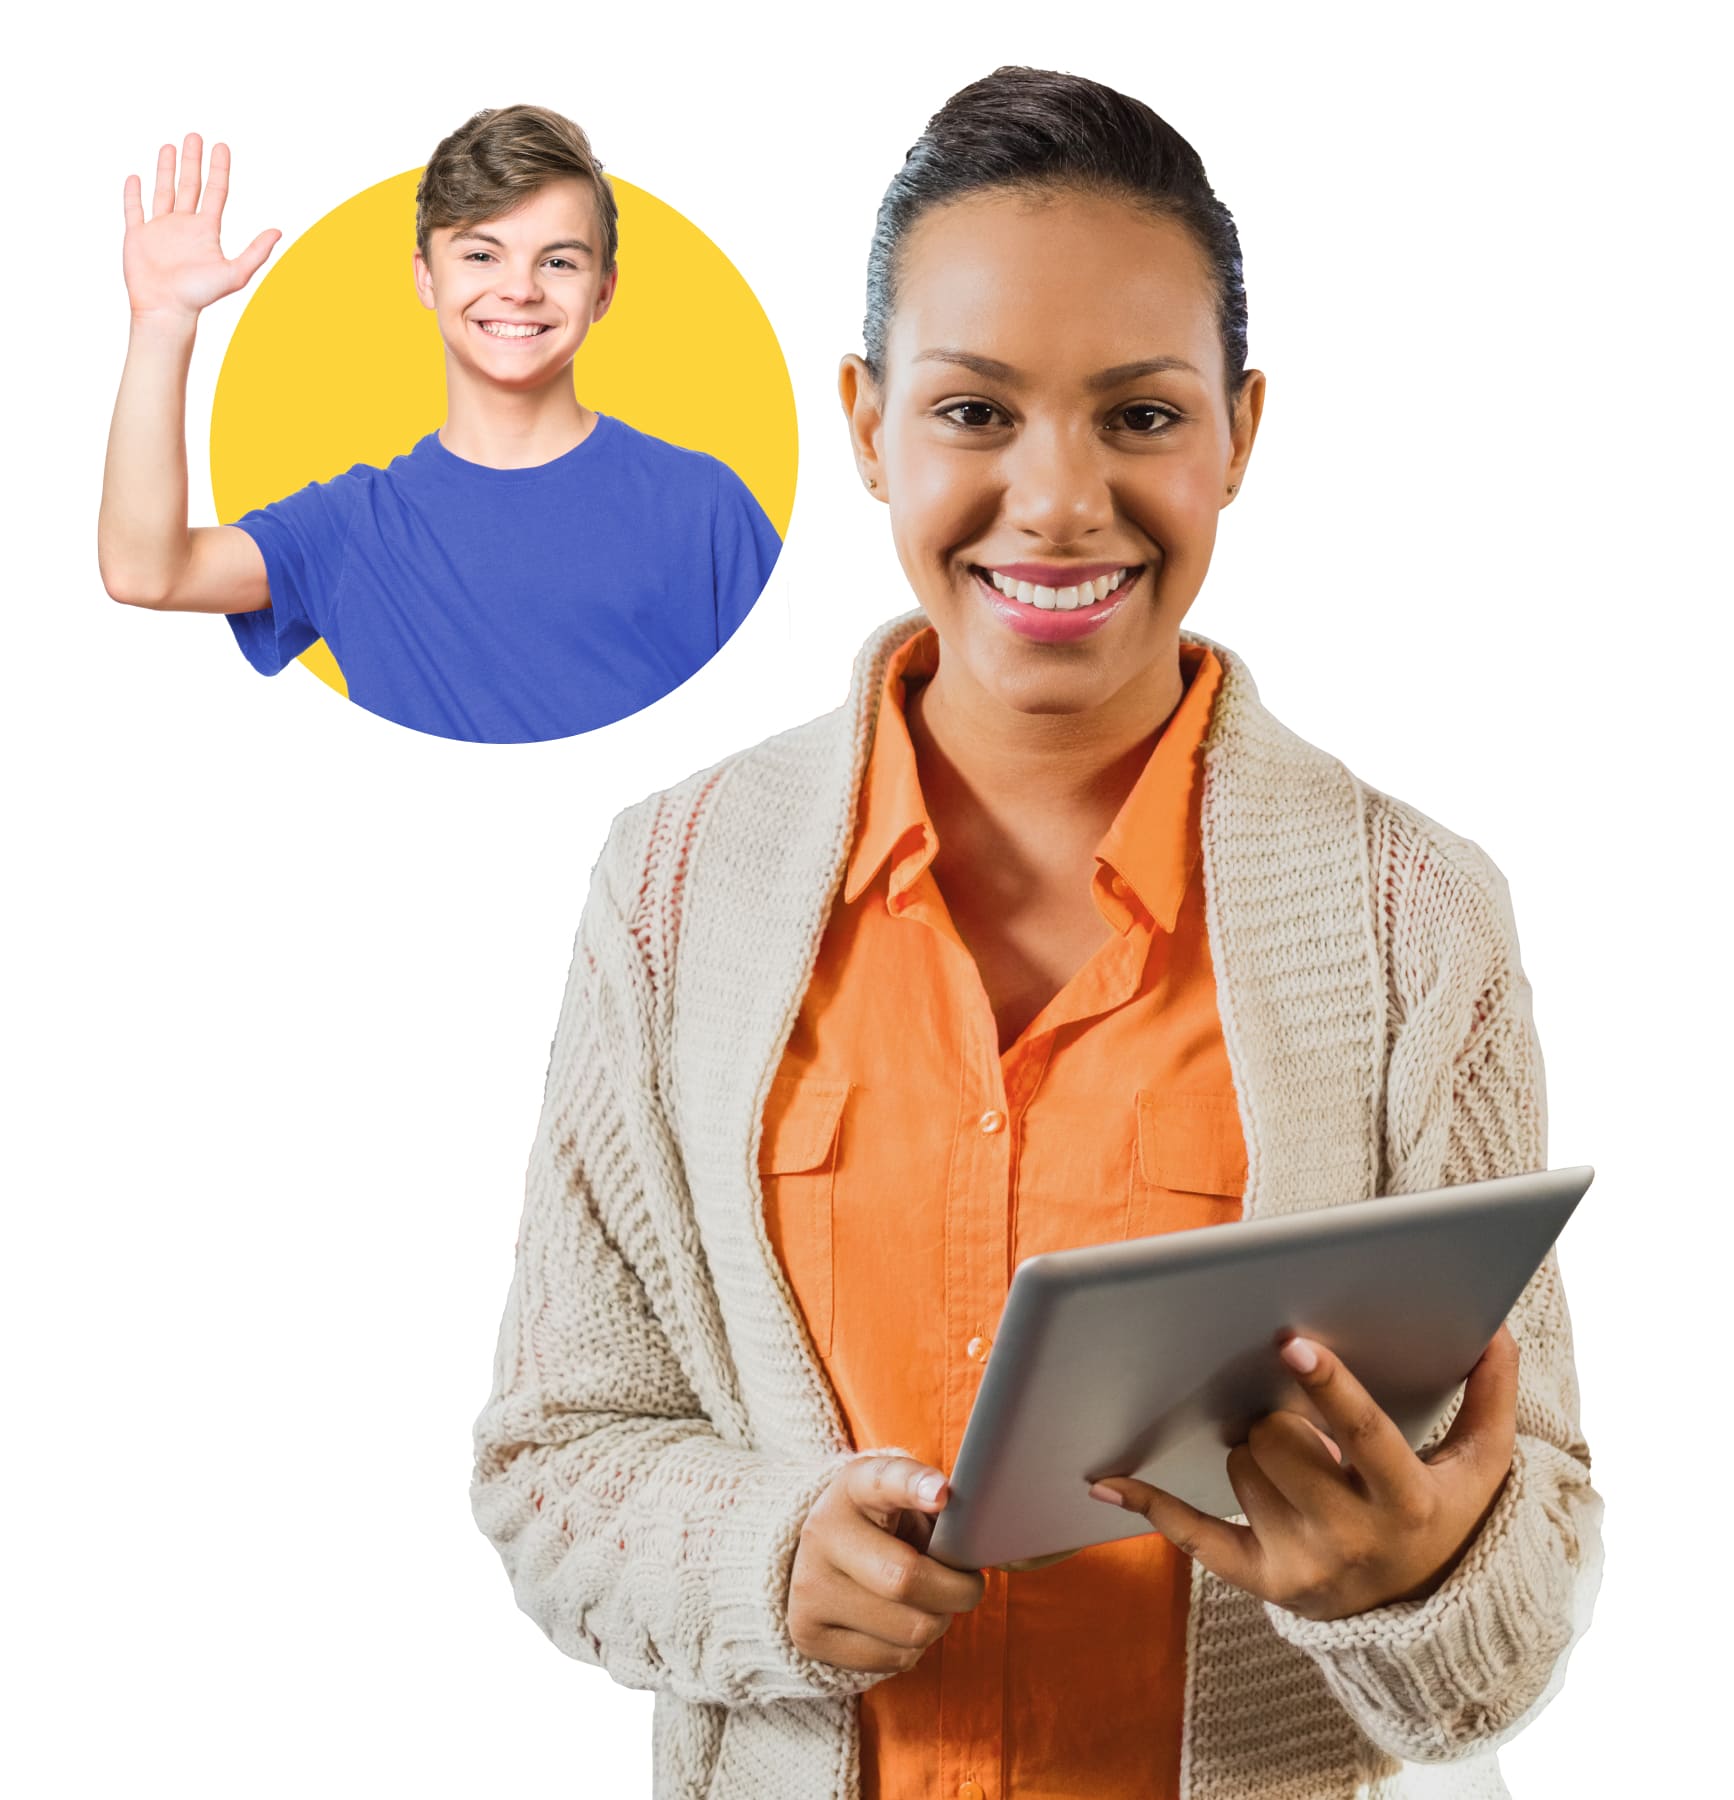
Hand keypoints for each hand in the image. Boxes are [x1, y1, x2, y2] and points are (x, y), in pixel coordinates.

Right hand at [122, 134, 279, 321]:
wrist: (166, 310)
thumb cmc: (199, 296)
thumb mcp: (234, 273)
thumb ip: (256, 252)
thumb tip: (278, 232)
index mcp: (206, 230)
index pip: (215, 192)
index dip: (219, 169)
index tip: (221, 146)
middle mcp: (184, 226)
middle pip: (190, 185)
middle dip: (193, 160)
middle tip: (195, 136)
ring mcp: (160, 230)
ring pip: (164, 191)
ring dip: (166, 169)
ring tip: (169, 146)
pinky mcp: (138, 237)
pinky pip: (134, 210)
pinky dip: (133, 194)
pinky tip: (135, 177)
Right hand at [789, 1455, 985, 1672]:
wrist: (815, 1561)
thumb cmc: (883, 1525)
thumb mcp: (903, 1500)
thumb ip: (938, 1507)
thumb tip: (984, 1536)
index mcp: (854, 1487)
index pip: (883, 1481)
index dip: (914, 1485)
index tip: (943, 1493)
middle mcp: (823, 1534)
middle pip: (906, 1579)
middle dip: (957, 1590)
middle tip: (969, 1584)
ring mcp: (809, 1588)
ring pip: (910, 1630)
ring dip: (939, 1621)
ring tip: (930, 1602)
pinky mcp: (809, 1635)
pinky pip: (894, 1660)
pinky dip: (915, 1648)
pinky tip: (901, 1622)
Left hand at [1087, 1325, 1519, 1621]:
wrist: (1420, 1614)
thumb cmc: (1442, 1514)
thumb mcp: (1481, 1465)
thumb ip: (1491, 1396)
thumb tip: (1497, 1326)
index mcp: (1405, 1498)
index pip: (1361, 1435)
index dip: (1327, 1387)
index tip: (1290, 1342)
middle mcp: (1351, 1537)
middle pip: (1279, 1438)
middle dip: (1281, 1412)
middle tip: (1297, 1413)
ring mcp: (1302, 1563)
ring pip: (1242, 1462)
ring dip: (1256, 1447)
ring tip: (1297, 1466)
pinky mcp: (1261, 1581)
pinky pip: (1194, 1533)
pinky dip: (1151, 1504)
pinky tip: (1103, 1478)